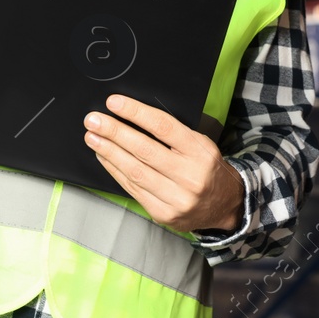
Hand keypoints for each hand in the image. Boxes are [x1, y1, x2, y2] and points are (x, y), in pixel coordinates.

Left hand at [83, 94, 244, 234]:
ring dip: (109, 152)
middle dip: (114, 132)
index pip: (163, 127)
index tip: (114, 103)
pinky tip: (104, 158)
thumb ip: (173, 134)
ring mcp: (176, 198)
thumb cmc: (207, 168)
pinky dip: (115, 171)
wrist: (225, 205)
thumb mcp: (200, 144)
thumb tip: (133, 116)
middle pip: (144, 150)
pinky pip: (133, 189)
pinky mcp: (163, 214)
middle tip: (94, 121)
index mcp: (200, 151)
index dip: (135, 113)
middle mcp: (190, 175)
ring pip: (135, 171)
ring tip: (93, 138)